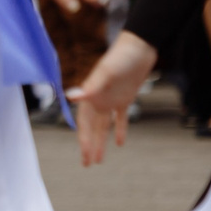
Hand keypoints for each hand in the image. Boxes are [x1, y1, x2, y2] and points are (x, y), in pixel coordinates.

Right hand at [68, 30, 156, 164]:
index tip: (85, 155)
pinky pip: (120, 118)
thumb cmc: (121, 57)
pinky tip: (121, 143)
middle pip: (91, 128)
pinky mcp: (125, 97)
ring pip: (103, 126)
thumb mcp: (106, 72)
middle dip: (89, 145)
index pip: (85, 123)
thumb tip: (70, 97)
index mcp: (91, 96)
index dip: (84, 140)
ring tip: (99, 159)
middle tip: (87, 164)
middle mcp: (98, 99)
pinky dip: (120, 130)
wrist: (140, 47)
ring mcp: (111, 99)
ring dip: (101, 141)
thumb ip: (90, 86)